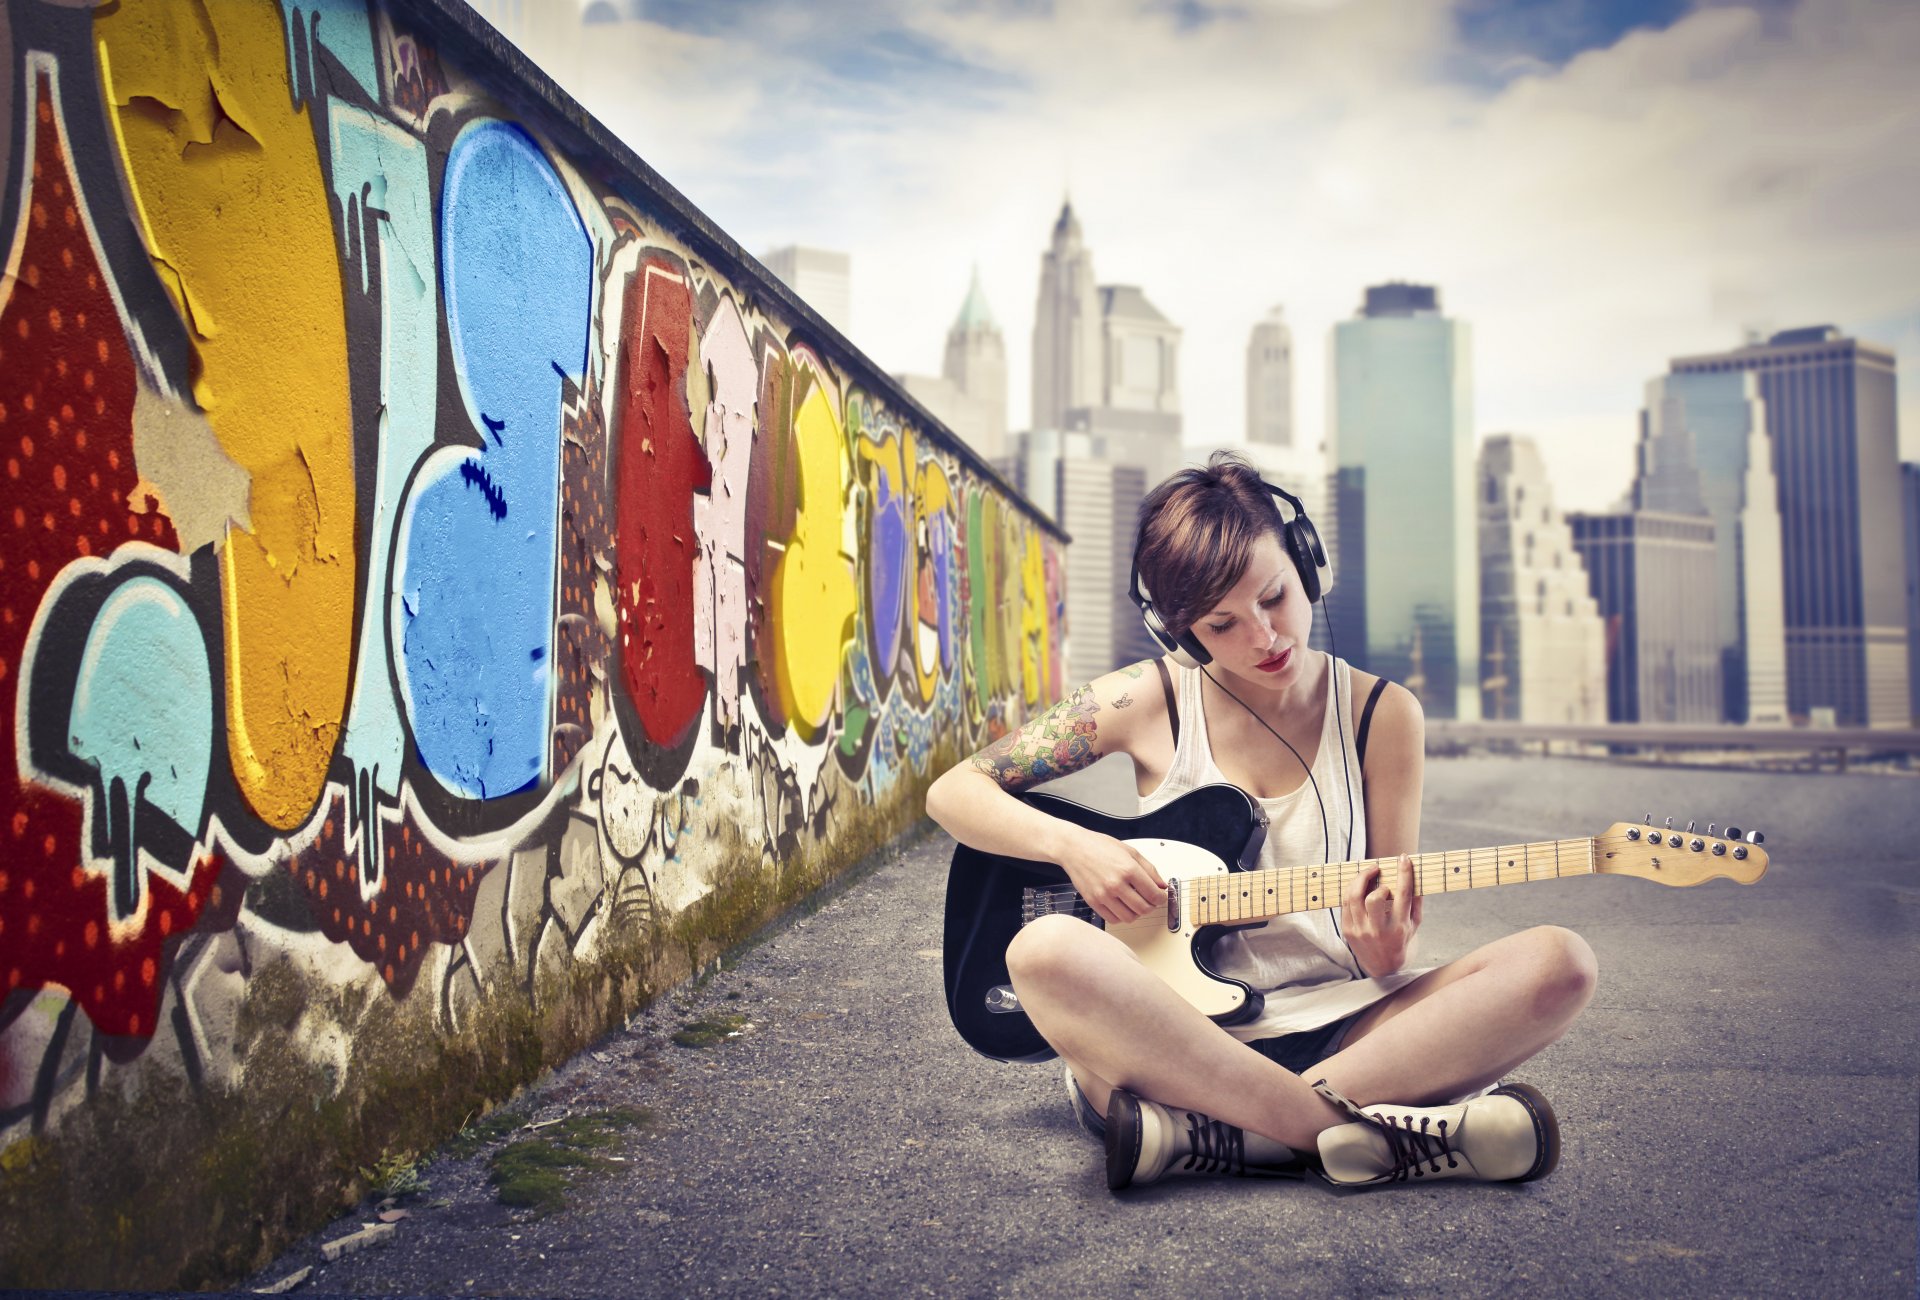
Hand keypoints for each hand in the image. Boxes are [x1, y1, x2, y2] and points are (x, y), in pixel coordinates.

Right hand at [1059, 831, 1167, 927]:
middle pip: (1144, 908)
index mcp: (1128, 869)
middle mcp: (1116, 884)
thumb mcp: (1130, 852)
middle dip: (1151, 906)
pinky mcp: (1093, 902)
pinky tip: (1122, 906)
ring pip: (1130, 917)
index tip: (1161, 897)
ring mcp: (1103, 895)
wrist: (1074, 848)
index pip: (1154, 894)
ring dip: (1137, 913)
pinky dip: (1121, 916)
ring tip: (1136, 903)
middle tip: (1150, 900)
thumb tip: (1161, 885)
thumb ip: (1149, 869)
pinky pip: (1113, 919)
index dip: (1162, 898)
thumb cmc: (1099, 846)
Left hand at [1341, 854, 1421, 978]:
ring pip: (1354, 897)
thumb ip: (1416, 902)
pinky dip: (1352, 891)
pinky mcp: (1348, 931)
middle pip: (1373, 898)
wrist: (1383, 967)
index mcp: (1399, 926)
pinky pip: (1345, 903)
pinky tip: (1358, 886)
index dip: (1404, 873)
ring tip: (1367, 873)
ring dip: (1360, 879)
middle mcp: (1379, 930)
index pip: (1403, 895)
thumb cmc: (1401, 940)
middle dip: (1374, 880)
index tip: (1404, 858)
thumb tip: (1415, 877)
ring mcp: (1361, 931)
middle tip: (1378, 873)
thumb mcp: (1414, 924)